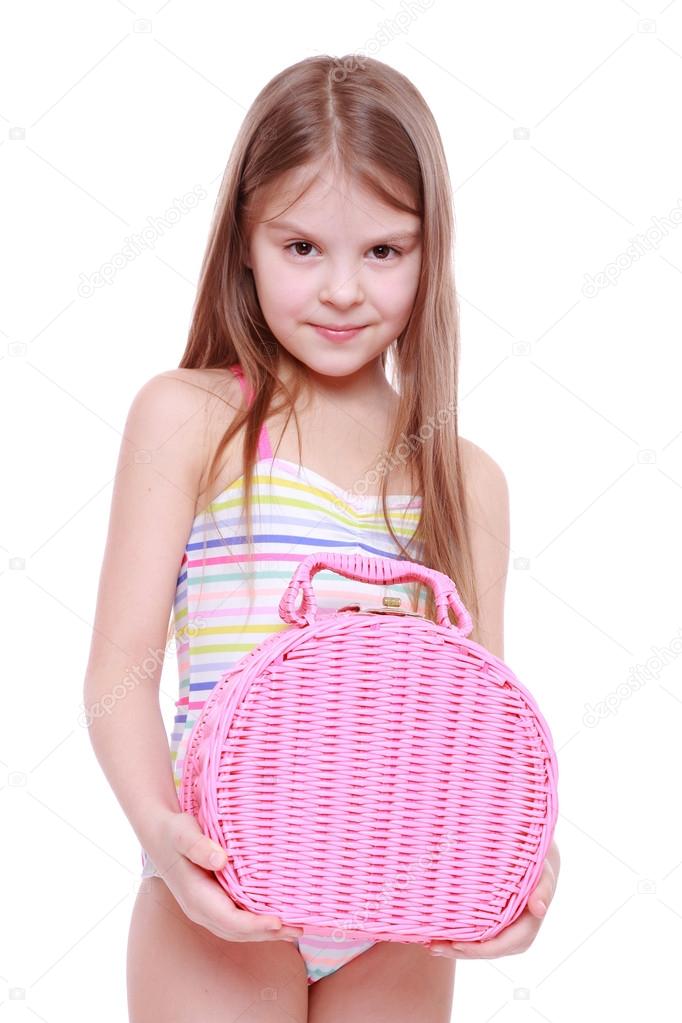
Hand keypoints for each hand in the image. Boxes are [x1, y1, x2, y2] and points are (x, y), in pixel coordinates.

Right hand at [146, 810, 304, 943]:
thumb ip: (198, 846)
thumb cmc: (173, 832)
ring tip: (294, 928)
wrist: (159, 834)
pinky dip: (257, 923)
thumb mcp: (182, 833)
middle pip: (238, 931)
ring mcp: (207, 909)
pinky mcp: (213, 902)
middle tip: (299, 928)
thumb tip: (220, 861)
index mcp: (196, 897)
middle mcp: (201, 910)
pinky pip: (237, 919)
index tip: (278, 921)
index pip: (229, 920)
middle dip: (268, 933)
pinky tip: (275, 917)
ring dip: (266, 932)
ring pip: (239, 930)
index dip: (254, 924)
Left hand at [428, 838, 559, 958]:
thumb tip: (539, 909)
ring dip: (453, 949)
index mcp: (526, 929)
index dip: (477, 949)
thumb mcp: (544, 875)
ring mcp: (503, 938)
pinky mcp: (493, 931)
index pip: (500, 946)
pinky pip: (474, 940)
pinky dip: (456, 940)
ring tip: (429, 944)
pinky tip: (436, 937)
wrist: (535, 868)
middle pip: (483, 952)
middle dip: (458, 952)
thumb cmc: (538, 869)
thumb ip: (542, 889)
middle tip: (432, 946)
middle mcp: (515, 940)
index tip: (455, 943)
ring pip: (476, 949)